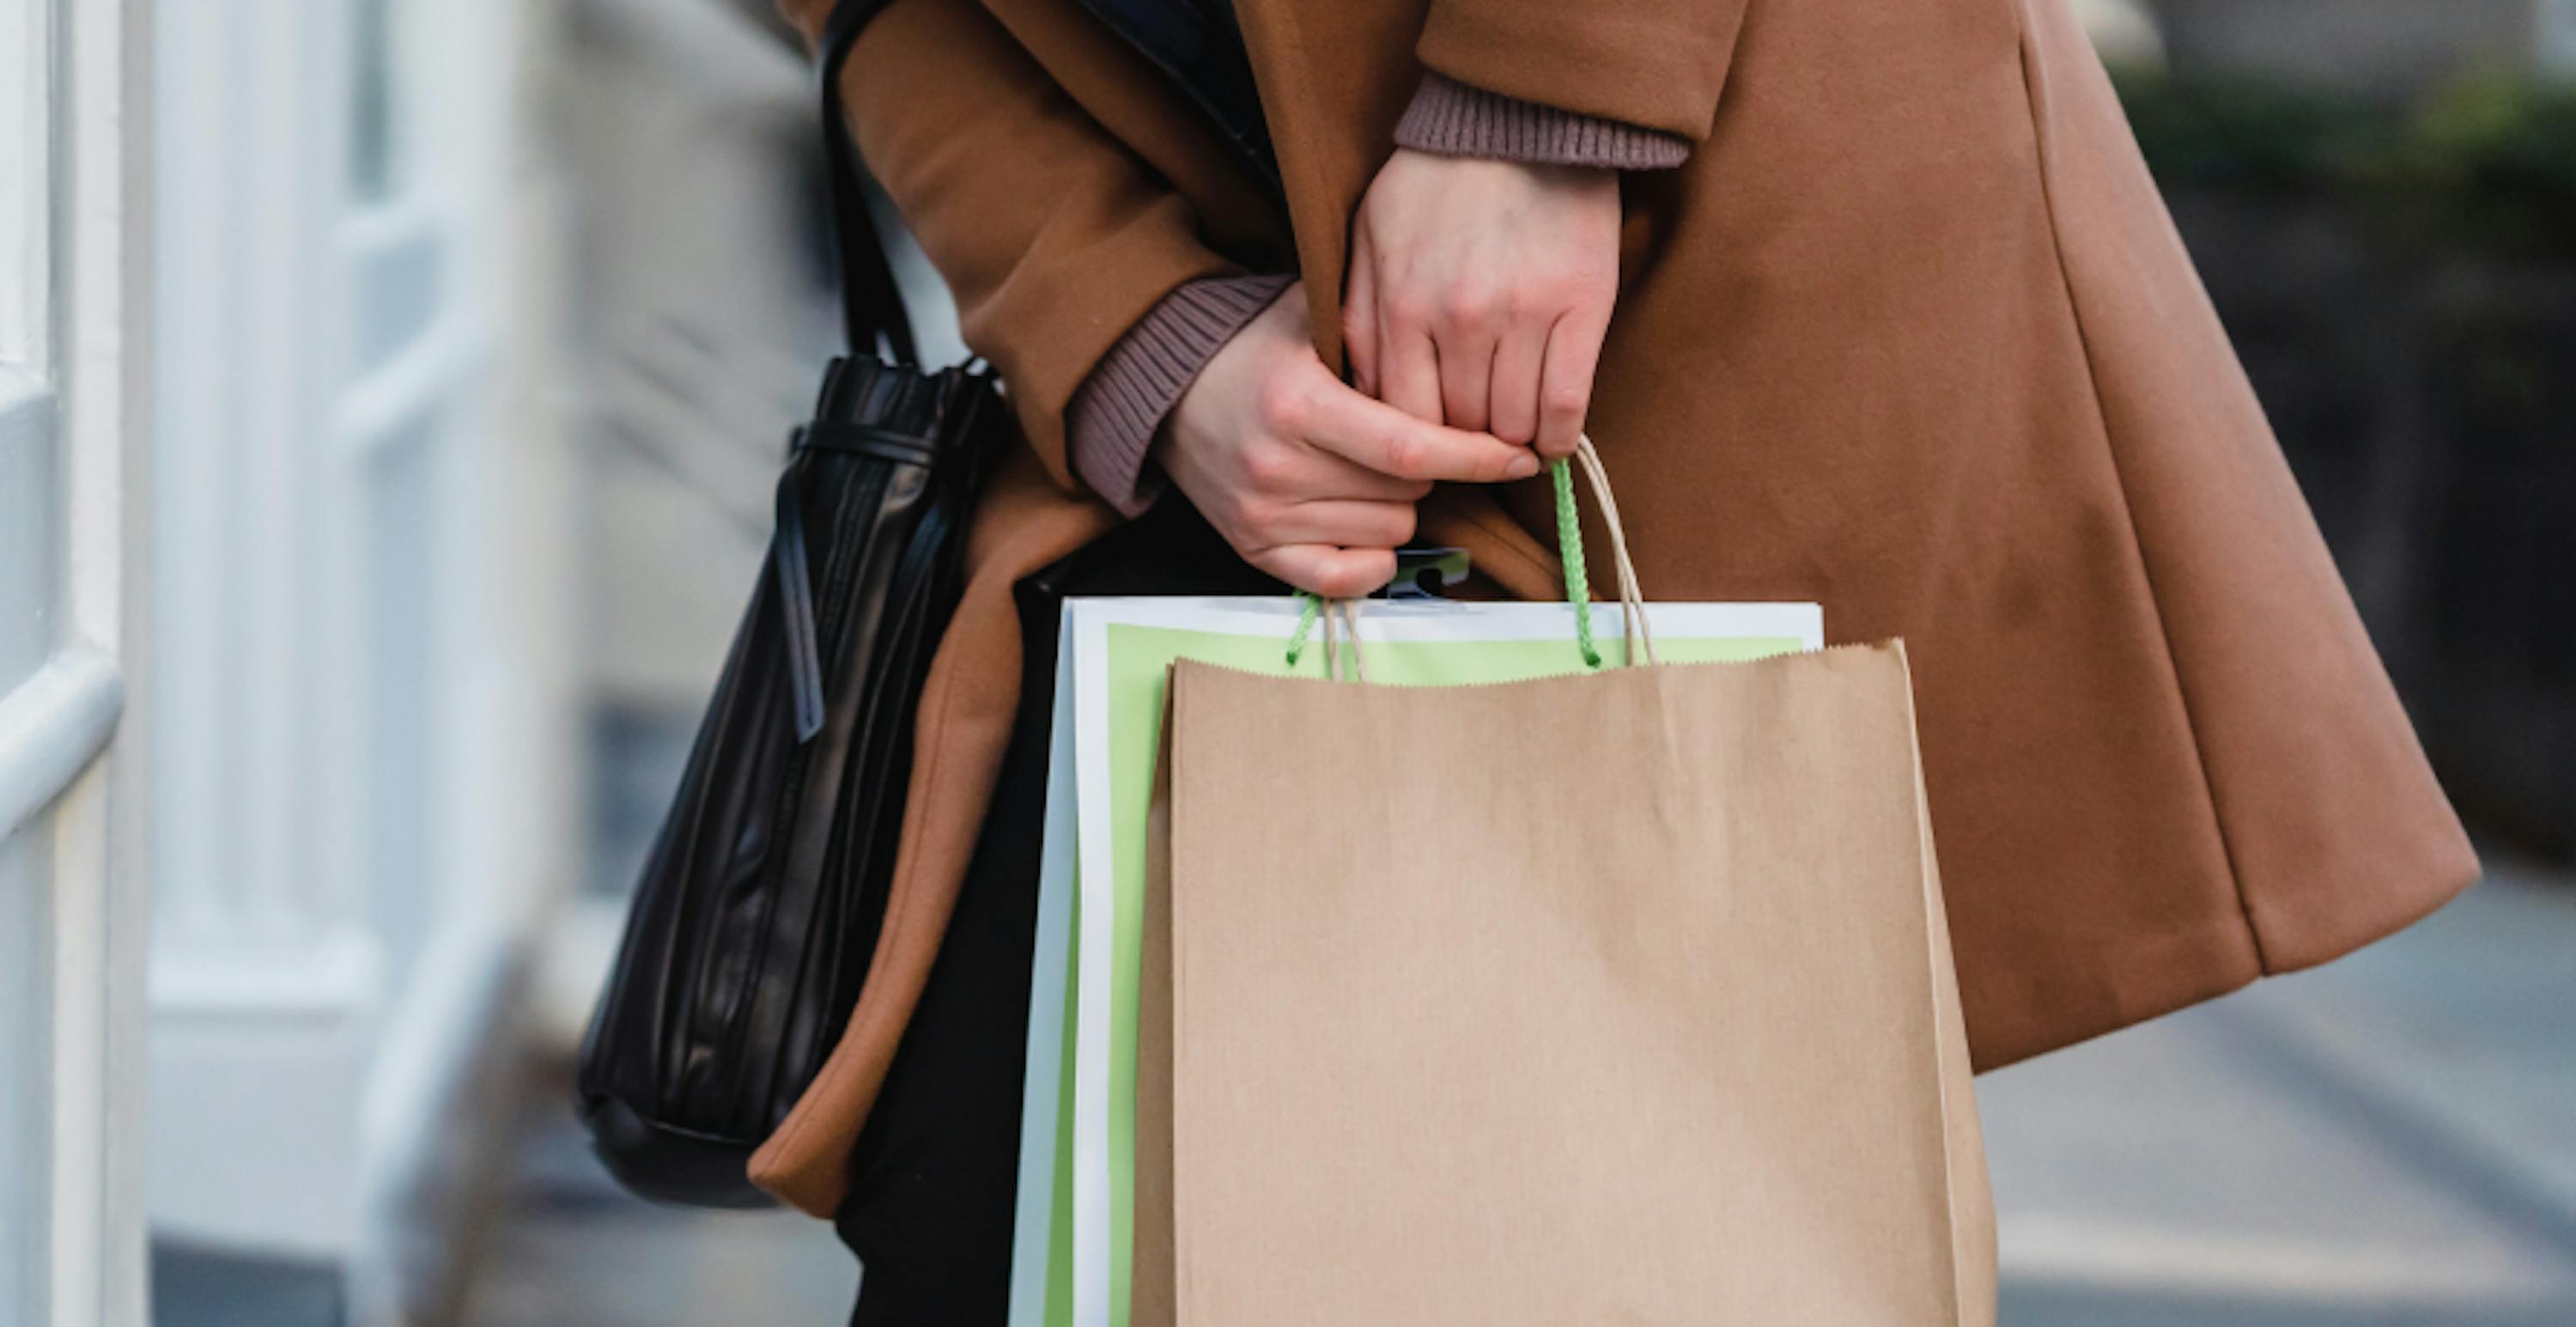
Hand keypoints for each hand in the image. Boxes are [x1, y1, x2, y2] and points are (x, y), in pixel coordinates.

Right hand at [1160, 284, 1541, 596]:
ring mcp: (1263, 516)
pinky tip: (1368, 531)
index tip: (1519, 456)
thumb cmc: (1254, 349)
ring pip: (1386, 537)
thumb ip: (1379, 334)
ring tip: (1368, 474)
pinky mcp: (1252, 550)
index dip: (1474, 457)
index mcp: (1298, 405)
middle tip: (1404, 443)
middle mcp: (1277, 468)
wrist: (1168, 390)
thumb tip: (1471, 358)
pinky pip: (1341, 581)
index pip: (1408, 448)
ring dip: (1398, 511)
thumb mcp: (1310, 318)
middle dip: (1427, 474)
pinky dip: (1370, 562)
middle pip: (1404, 497)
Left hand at [1345, 149, 1620, 458]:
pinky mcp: (1580, 307)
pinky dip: (1559, 435)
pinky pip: (1567, 404)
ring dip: (1513, 440)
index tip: (1430, 443)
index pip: (1402, 417)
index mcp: (1402, 307)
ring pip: (1513, 425)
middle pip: (1459, 429)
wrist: (1518, 119)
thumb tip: (1359, 388)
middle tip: (1474, 437)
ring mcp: (1522, 316)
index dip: (1416, 444)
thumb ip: (1358, 314)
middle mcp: (1458, 320)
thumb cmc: (1437, 178)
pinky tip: (1553, 436)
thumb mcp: (1370, 236)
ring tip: (1514, 430)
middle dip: (1463, 444)